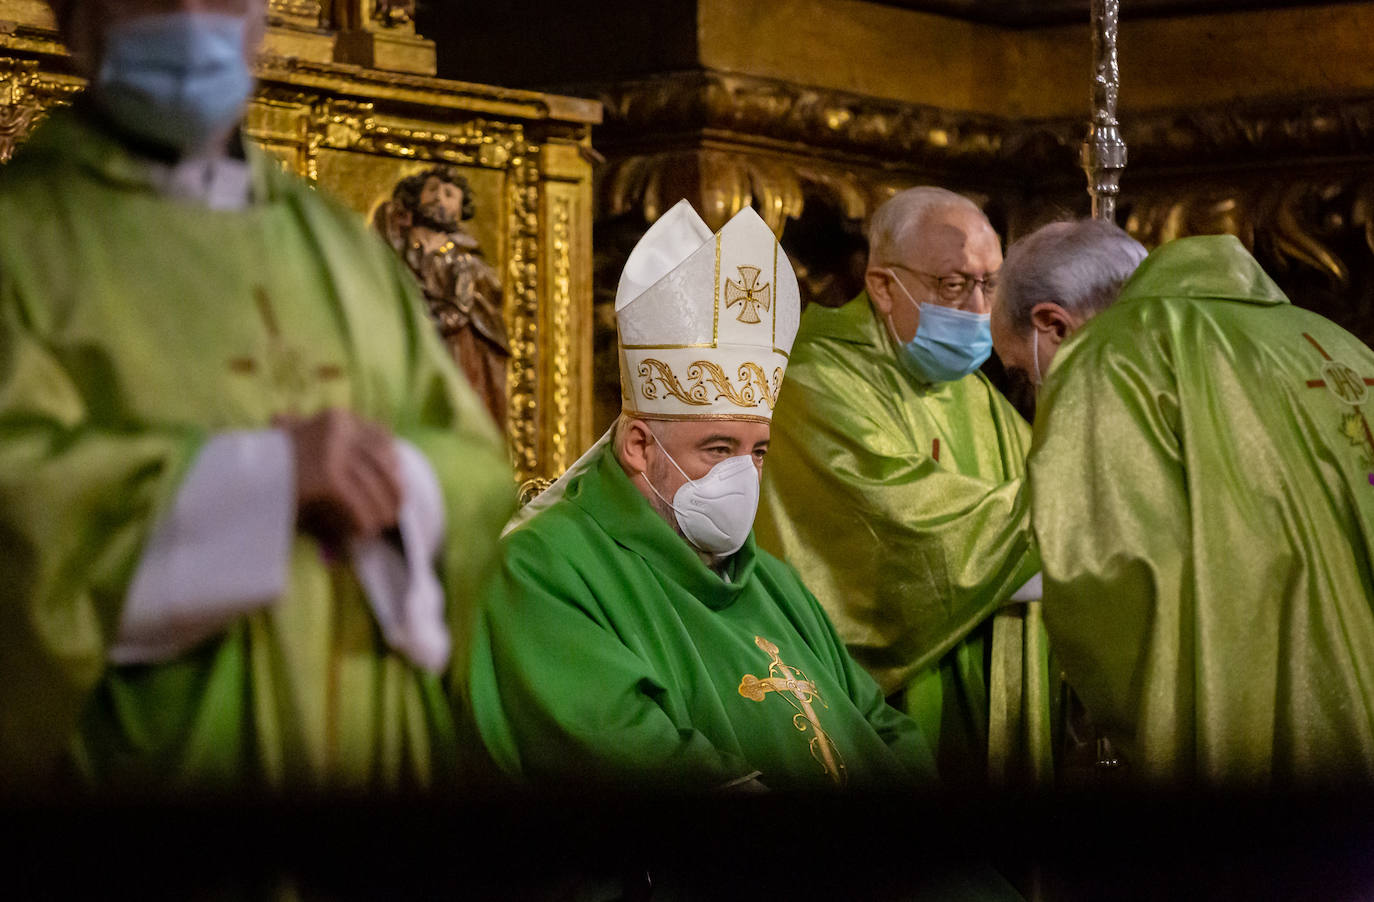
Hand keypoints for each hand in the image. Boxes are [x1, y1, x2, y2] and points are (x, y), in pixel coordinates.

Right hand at [277, 409, 401, 546]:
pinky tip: (361, 532)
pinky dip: (362, 520)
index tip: (395, 482)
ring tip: (379, 526)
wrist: (239, 478)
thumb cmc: (274, 466)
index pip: (382, 437)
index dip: (393, 463)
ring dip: (380, 510)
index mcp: (338, 418)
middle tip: (393, 513)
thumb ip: (340, 449)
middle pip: (382, 463)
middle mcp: (339, 429)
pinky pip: (356, 503)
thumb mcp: (309, 444)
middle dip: (392, 491)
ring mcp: (333, 451)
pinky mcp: (326, 476)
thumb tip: (387, 471)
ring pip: (372, 486)